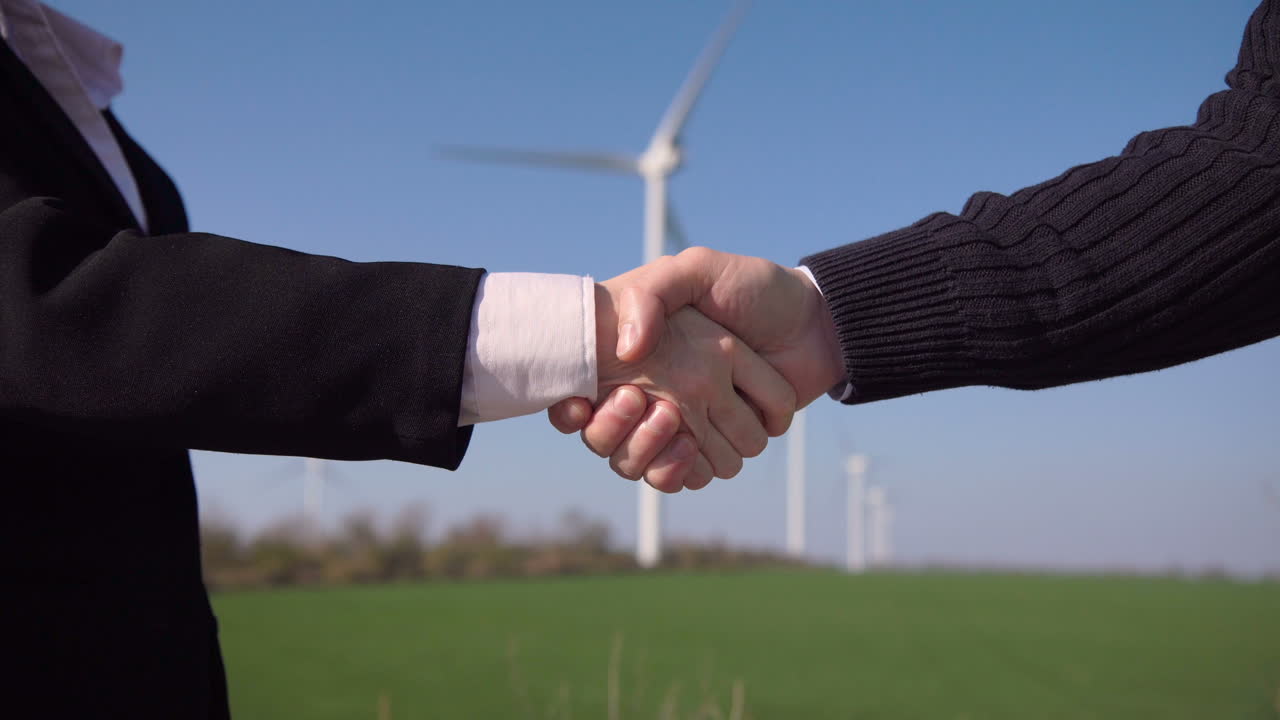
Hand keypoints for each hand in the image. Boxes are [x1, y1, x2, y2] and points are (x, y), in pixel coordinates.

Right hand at [568, 278, 795, 492]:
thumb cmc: (755, 289)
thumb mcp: (699, 268)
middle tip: (641, 400)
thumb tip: (628, 350)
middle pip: (604, 441)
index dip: (570, 409)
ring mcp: (682, 422)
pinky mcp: (713, 446)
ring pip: (639, 464)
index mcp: (634, 353)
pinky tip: (689, 445)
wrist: (817, 325)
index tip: (577, 404)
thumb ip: (656, 293)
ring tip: (669, 417)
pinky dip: (684, 469)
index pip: (579, 396)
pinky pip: (683, 477)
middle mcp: (649, 391)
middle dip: (615, 429)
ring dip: (651, 449)